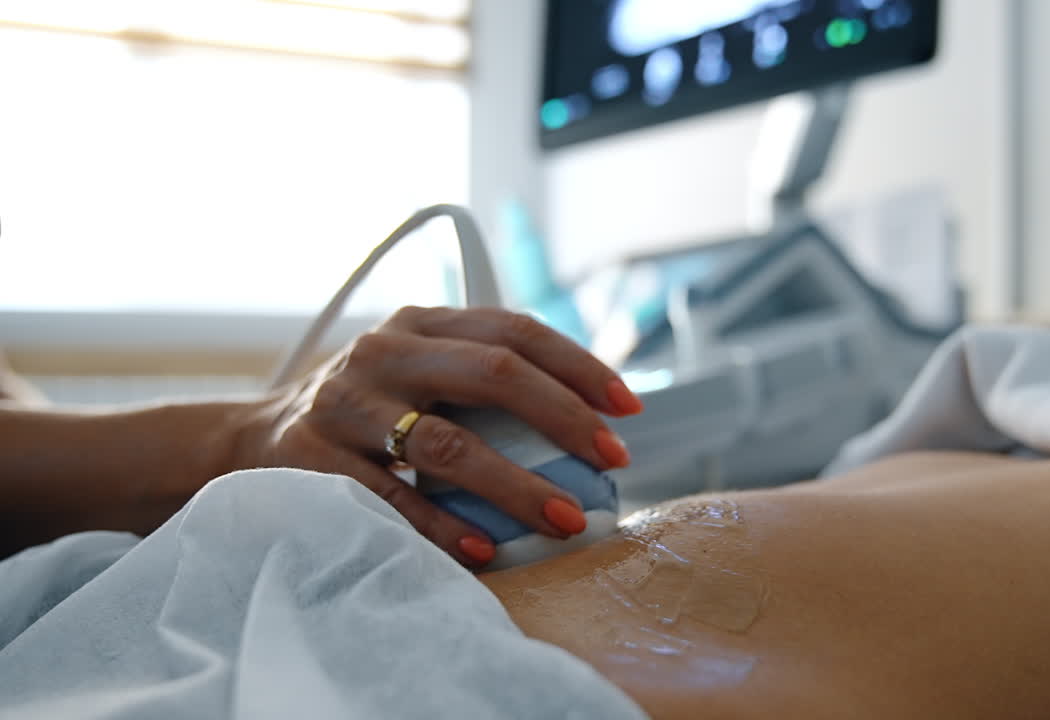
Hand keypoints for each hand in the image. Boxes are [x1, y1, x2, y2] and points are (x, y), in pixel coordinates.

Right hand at [240, 306, 643, 567]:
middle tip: (611, 460)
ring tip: (565, 518)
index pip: (513, 330)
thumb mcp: (412, 371)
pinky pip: (391, 500)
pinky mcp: (311, 461)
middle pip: (492, 373)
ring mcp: (344, 405)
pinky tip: (485, 549)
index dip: (578, 365)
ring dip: (516, 486)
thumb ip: (478, 377)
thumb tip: (589, 419)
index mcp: (419, 324)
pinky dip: (443, 526)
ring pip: (447, 443)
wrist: (247, 440)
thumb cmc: (362, 413)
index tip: (628, 407)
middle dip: (564, 417)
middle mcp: (383, 353)